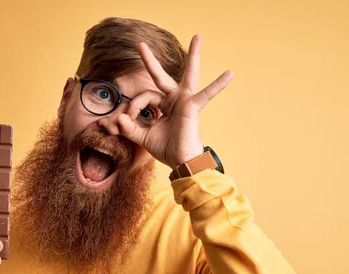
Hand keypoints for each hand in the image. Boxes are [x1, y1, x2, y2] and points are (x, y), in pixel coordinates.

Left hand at [116, 34, 233, 168]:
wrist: (181, 161)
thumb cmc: (167, 149)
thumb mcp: (143, 137)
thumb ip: (129, 127)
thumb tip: (118, 117)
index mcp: (163, 105)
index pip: (144, 97)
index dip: (134, 106)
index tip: (128, 119)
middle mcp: (174, 99)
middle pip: (160, 77)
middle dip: (150, 61)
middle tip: (140, 44)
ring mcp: (184, 101)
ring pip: (188, 74)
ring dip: (194, 55)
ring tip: (197, 37)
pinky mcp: (193, 106)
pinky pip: (207, 94)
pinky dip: (218, 85)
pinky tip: (230, 74)